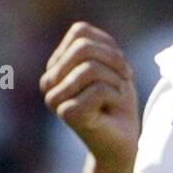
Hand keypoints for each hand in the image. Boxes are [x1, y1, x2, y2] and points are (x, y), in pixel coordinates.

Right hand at [40, 22, 139, 162]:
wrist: (123, 142)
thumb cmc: (117, 102)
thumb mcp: (109, 64)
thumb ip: (93, 44)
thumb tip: (80, 31)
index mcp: (56, 64)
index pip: (80, 32)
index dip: (108, 46)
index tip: (119, 68)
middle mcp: (49, 80)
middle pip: (83, 47)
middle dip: (113, 61)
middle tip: (123, 81)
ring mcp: (54, 98)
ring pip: (90, 67)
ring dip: (115, 80)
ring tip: (116, 96)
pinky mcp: (67, 114)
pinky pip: (99, 89)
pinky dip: (115, 96)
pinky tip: (111, 109)